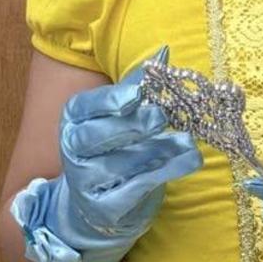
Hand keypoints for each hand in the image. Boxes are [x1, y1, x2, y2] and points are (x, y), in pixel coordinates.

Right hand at [11, 47, 201, 261]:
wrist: (94, 207)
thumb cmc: (113, 148)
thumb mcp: (119, 115)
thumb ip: (139, 86)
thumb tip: (163, 52)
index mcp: (74, 119)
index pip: (88, 106)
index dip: (113, 99)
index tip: (139, 93)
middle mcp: (74, 150)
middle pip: (97, 136)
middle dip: (132, 125)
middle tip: (161, 116)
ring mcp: (86, 182)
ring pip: (122, 163)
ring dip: (158, 149)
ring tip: (186, 140)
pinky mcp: (107, 209)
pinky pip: (137, 189)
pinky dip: (165, 173)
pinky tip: (188, 160)